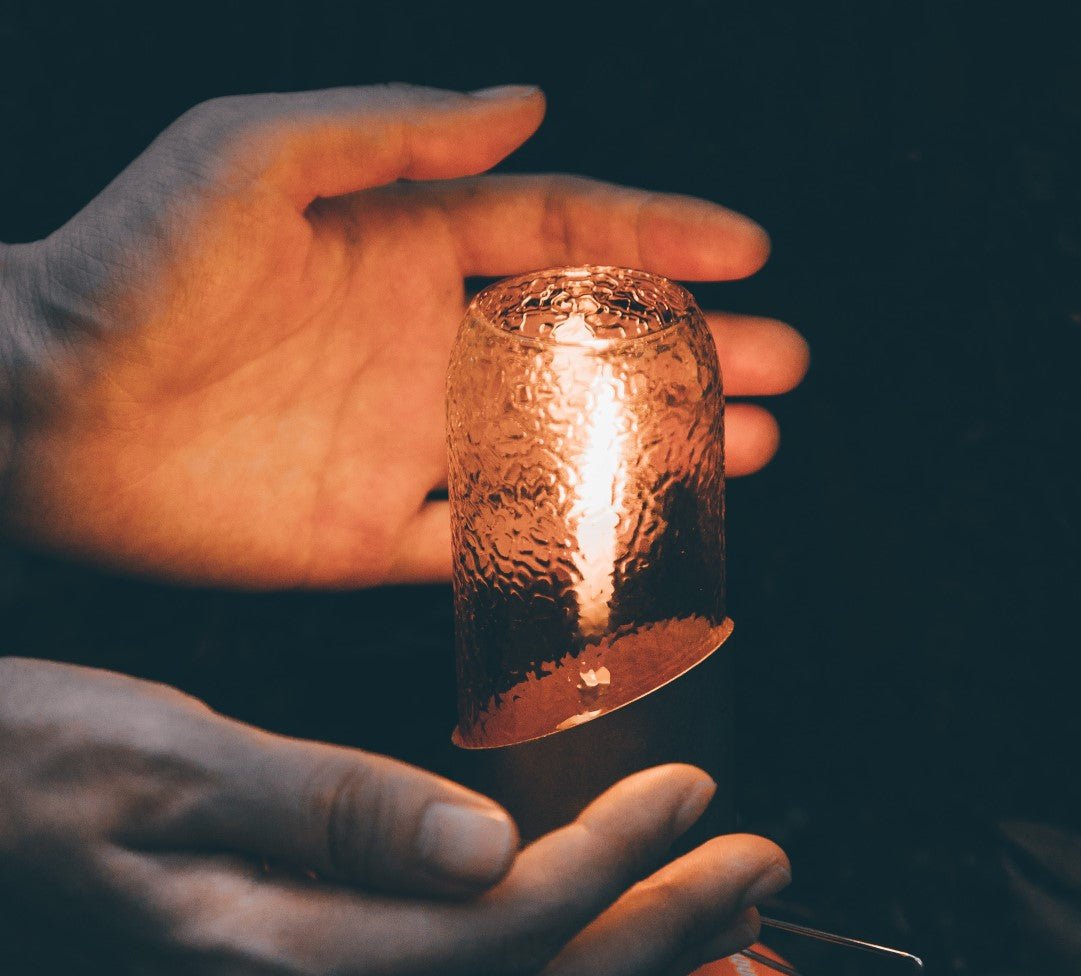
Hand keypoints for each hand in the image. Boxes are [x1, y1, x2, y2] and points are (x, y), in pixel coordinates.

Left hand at [0, 84, 808, 587]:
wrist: (38, 413)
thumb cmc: (131, 268)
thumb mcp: (255, 156)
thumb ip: (393, 128)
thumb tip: (528, 102)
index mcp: (407, 247)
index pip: (561, 236)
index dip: (657, 237)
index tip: (745, 251)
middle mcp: (424, 344)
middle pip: (586, 347)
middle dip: (688, 351)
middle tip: (779, 364)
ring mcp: (408, 443)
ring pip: (561, 446)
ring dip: (657, 446)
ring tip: (751, 447)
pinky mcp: (376, 531)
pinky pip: (489, 540)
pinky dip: (563, 539)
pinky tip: (634, 533)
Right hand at [0, 657, 789, 975]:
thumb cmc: (33, 771)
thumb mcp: (170, 761)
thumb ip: (329, 806)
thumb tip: (487, 843)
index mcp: (274, 955)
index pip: (503, 922)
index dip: (615, 860)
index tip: (693, 792)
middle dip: (661, 932)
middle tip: (764, 872)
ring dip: (620, 953)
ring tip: (714, 906)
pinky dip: (546, 961)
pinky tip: (590, 926)